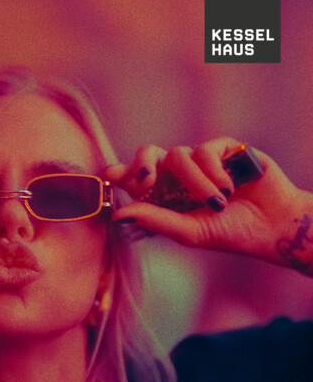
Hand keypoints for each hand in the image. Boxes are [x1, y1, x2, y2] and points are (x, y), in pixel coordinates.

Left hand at [106, 139, 312, 272]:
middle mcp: (178, 175)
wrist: (272, 226)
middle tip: (145, 179)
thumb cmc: (230, 233)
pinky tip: (230, 188)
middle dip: (142, 163)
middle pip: (149, 153)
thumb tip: (119, 213)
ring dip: (196, 183)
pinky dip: (215, 171)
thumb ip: (156, 220)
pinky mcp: (224, 148)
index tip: (109, 176)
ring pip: (180, 155)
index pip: (136, 178)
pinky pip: (206, 149)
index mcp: (165, 195)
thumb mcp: (189, 232)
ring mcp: (201, 160)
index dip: (121, 173)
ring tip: (218, 202)